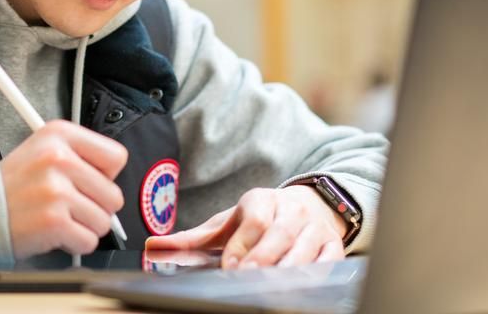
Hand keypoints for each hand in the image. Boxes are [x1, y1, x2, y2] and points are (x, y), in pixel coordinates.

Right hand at [0, 119, 127, 257]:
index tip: (87, 180)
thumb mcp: (44, 150)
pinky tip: (54, 231)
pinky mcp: (54, 220)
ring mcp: (56, 190)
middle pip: (114, 195)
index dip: (106, 175)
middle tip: (67, 204)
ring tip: (58, 216)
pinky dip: (74, 243)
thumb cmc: (13, 186)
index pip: (116, 157)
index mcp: (60, 134)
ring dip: (84, 226)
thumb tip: (115, 183)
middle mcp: (59, 158)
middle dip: (95, 207)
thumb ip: (82, 158)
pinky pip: (89, 241)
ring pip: (104, 221)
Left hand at [144, 186, 345, 268]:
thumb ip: (193, 238)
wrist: (307, 206)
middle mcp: (291, 211)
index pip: (253, 220)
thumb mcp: (227, 223)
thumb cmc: (260, 219)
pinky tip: (302, 286)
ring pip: (304, 250)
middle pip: (279, 235)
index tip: (230, 266)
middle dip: (263, 257)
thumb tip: (154, 246)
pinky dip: (317, 273)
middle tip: (248, 276)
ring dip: (289, 269)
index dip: (242, 244)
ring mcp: (314, 228)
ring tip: (273, 287)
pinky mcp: (332, 245)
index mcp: (262, 201)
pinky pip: (328, 260)